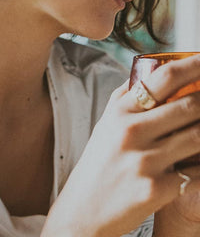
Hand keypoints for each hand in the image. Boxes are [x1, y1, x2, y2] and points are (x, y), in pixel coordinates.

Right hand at [41, 54, 199, 236]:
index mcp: (119, 113)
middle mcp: (131, 132)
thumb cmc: (97, 163)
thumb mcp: (105, 125)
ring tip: (196, 129)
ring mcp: (146, 161)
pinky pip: (196, 169)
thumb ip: (124, 98)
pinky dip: (198, 164)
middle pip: (190, 105)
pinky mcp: (158, 188)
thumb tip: (147, 74)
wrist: (85, 207)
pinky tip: (190, 162)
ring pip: (199, 136)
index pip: (163, 78)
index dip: (193, 65)